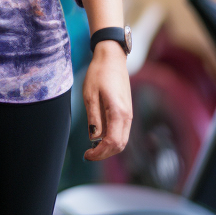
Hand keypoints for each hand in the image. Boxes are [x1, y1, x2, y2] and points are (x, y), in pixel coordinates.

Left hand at [83, 40, 132, 160]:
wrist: (112, 59)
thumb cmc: (99, 74)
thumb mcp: (90, 94)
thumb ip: (93, 117)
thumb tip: (94, 138)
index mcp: (118, 113)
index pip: (112, 142)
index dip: (100, 153)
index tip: (86, 155)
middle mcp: (127, 117)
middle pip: (120, 146)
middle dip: (104, 154)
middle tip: (87, 154)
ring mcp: (129, 115)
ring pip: (122, 141)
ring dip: (109, 148)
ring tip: (91, 148)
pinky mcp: (127, 112)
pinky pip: (122, 132)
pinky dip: (112, 140)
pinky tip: (99, 137)